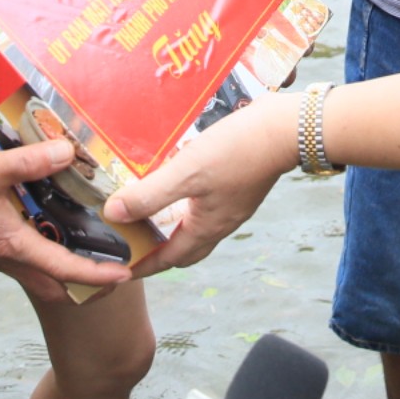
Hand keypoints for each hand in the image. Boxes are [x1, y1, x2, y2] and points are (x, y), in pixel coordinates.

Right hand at [0, 139, 131, 302]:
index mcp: (12, 245)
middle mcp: (5, 259)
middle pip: (54, 287)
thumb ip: (29, 161)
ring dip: (64, 272)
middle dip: (86, 286)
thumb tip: (67, 152)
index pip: (63, 269)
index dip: (97, 275)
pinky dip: (42, 256)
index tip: (125, 274)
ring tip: (88, 251)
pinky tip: (47, 230)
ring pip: (37, 277)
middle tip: (112, 272)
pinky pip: (21, 263)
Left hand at [104, 94, 297, 278]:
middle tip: (133, 243)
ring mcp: (232, 204)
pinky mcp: (238, 185)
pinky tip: (178, 182)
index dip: (143, 266)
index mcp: (207, 228)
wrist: (286, 129)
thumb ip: (150, 194)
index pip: (168, 259)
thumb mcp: (188, 172)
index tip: (121, 269)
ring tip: (149, 212)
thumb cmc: (239, 151)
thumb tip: (113, 213)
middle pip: (185, 249)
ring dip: (172, 226)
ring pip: (196, 226)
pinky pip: (206, 205)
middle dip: (159, 252)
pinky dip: (186, 203)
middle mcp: (221, 222)